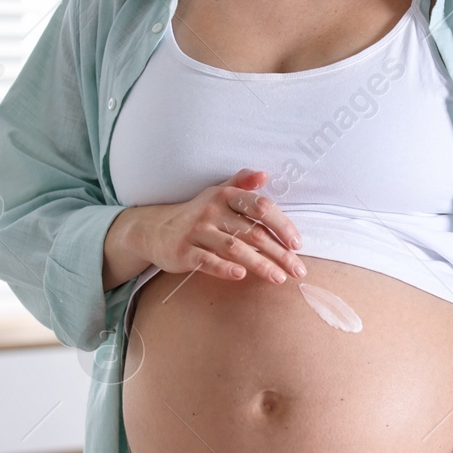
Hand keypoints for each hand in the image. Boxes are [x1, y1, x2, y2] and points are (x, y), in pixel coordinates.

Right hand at [139, 168, 306, 284]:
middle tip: (297, 269)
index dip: (282, 225)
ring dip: (259, 263)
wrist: (155, 230)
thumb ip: (241, 183)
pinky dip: (224, 268)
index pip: (260, 207)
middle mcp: (212, 212)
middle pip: (252, 232)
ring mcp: (197, 232)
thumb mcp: (217, 193)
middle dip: (278, 252)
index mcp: (225, 196)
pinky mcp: (184, 252)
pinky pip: (207, 261)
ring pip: (234, 248)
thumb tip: (264, 174)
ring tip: (279, 278)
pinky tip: (241, 275)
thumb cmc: (197, 214)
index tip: (297, 244)